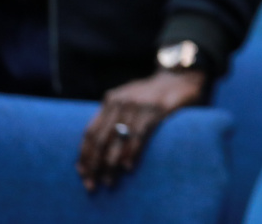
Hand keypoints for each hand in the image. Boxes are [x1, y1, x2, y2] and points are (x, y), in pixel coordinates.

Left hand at [76, 69, 206, 191]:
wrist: (179, 77)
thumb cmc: (151, 94)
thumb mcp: (128, 99)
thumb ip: (112, 117)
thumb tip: (95, 150)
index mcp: (111, 100)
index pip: (90, 131)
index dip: (84, 154)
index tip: (82, 173)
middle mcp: (121, 101)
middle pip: (101, 139)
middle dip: (94, 165)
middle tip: (92, 185)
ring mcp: (139, 105)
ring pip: (118, 140)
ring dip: (111, 164)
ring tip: (109, 181)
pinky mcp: (156, 109)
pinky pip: (139, 136)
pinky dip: (132, 153)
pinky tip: (128, 168)